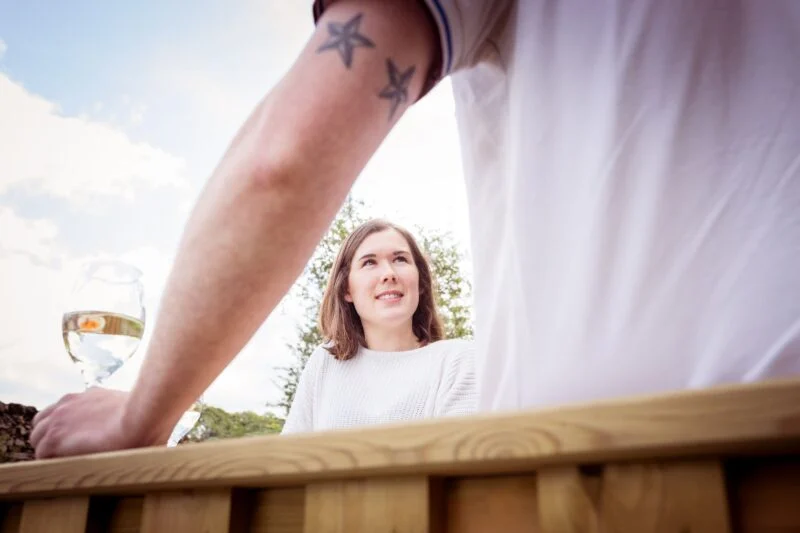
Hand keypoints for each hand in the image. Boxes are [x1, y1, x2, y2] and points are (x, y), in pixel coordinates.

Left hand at [30, 388, 164, 458]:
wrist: (144, 415)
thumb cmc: (150, 415)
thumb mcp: (133, 408)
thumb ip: (128, 414)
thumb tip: (151, 430)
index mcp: (89, 396)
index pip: (65, 410)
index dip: (67, 426)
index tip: (79, 438)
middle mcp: (70, 403)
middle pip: (44, 421)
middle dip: (52, 435)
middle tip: (68, 453)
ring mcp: (59, 419)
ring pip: (37, 437)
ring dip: (48, 449)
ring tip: (65, 464)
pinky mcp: (55, 438)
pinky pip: (41, 454)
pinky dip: (48, 462)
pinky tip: (65, 470)